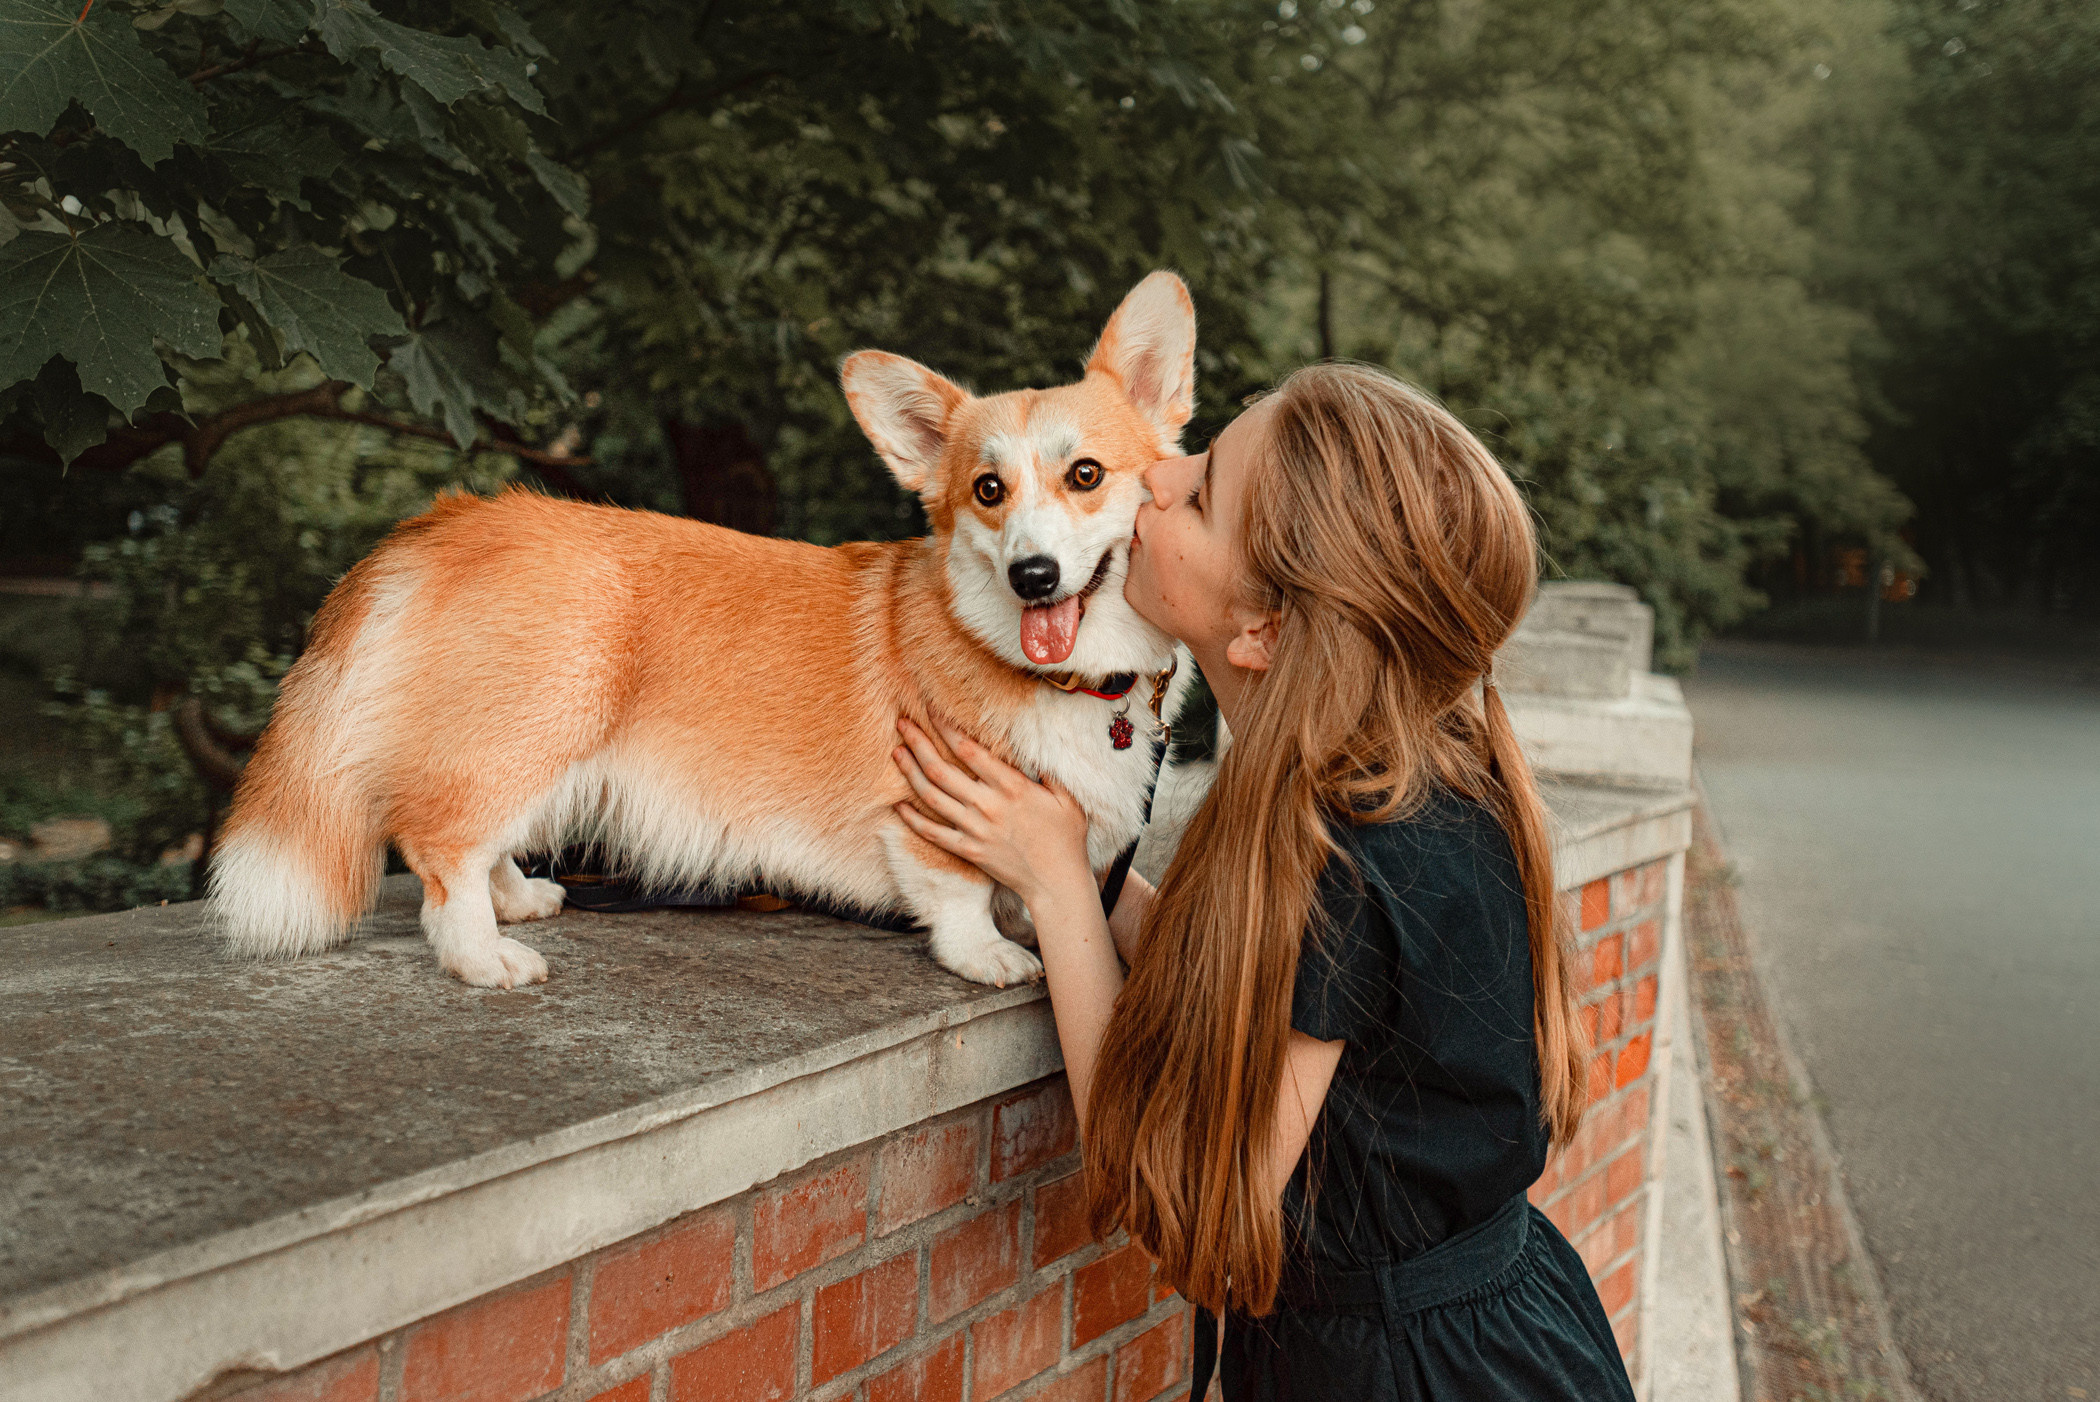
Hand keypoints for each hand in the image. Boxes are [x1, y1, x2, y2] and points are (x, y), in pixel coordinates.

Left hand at [892, 716, 1091, 906]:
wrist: (1056, 882)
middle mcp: (987, 804)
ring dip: (910, 772)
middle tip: (902, 724)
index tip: (931, 710)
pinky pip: (932, 832)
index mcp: (1011, 786)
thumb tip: (1036, 745)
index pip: (968, 749)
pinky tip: (898, 805)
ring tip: (896, 753)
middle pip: (940, 769)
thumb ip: (1050, 770)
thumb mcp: (1067, 797)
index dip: (946, 727)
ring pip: (931, 796)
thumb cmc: (1066, 837)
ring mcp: (974, 829)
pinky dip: (912, 819)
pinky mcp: (968, 850)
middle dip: (918, 743)